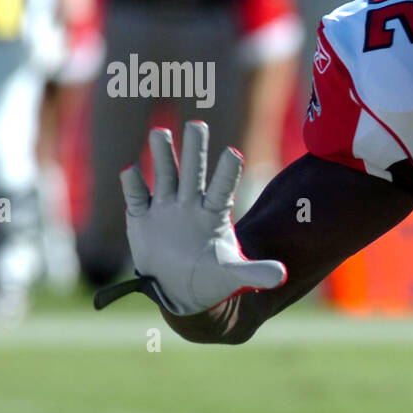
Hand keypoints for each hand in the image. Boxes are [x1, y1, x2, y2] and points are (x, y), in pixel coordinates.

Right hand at [95, 121, 285, 314]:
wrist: (181, 289)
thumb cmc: (212, 276)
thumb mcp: (233, 274)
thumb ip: (255, 273)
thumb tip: (282, 276)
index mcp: (214, 213)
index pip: (221, 188)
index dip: (226, 172)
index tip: (234, 152)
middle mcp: (190, 204)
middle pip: (193, 172)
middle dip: (194, 149)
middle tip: (197, 124)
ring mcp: (165, 208)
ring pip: (164, 175)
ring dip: (161, 155)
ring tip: (161, 131)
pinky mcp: (142, 218)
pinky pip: (137, 197)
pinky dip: (133, 184)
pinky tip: (130, 170)